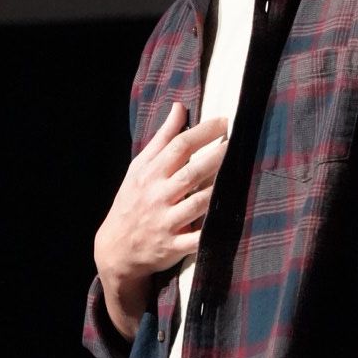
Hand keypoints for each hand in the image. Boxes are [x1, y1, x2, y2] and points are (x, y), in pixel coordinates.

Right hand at [95, 101, 227, 339]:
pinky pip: (197, 239)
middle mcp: (157, 196)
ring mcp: (166, 222)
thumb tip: (179, 107)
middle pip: (191, 173)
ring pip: (198, 204)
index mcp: (150, 174)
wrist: (115, 250)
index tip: (225, 122)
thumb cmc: (132, 202)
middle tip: (238, 143)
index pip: (179, 147)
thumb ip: (162, 139)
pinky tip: (231, 219)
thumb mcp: (139, 168)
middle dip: (216, 157)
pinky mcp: (174, 246)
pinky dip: (212, 231)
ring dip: (219, 189)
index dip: (204, 132)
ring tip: (242, 174)